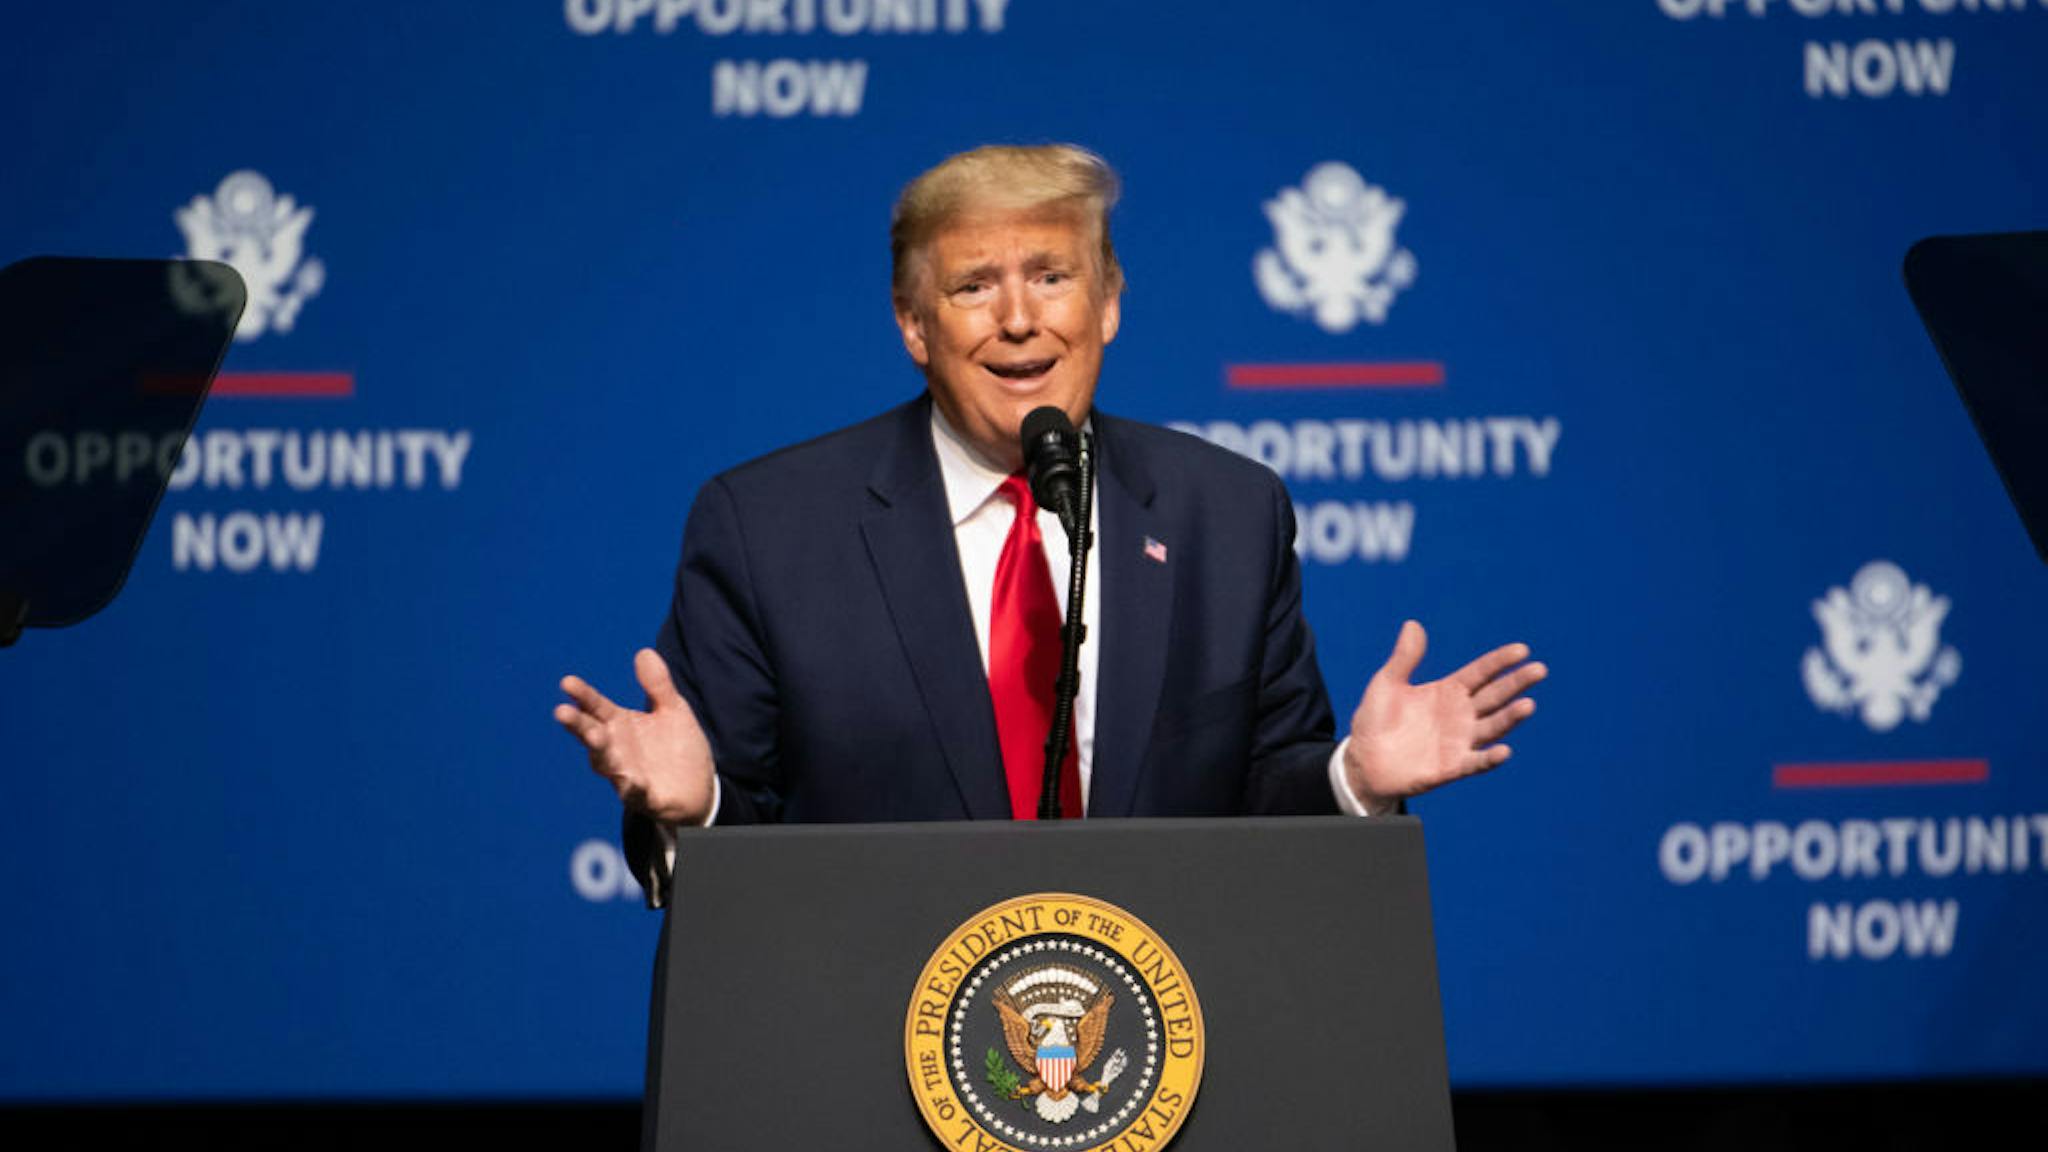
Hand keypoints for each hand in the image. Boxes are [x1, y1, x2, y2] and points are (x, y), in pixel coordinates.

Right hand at [554, 648, 715, 825]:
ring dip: (599, 750)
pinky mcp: (645, 796)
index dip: (582, 695)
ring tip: (594, 735)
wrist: (698, 788)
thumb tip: (644, 652)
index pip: (596, 707)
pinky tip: (634, 779)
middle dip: (578, 724)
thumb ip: (657, 685)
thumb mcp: (672, 710)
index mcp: (620, 724)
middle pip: (591, 735)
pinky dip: (633, 786)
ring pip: (606, 763)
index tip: (567, 682)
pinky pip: (636, 792)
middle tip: (562, 712)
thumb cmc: (677, 746)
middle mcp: (616, 749)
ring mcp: (627, 774)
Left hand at [1343, 620, 1544, 807]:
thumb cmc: (1375, 719)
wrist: (1362, 760)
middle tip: (1539, 669)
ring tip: (1528, 704)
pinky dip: (1490, 758)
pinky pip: (1475, 762)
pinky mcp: (1451, 766)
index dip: (1500, 661)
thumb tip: (1413, 624)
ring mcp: (1459, 741)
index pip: (1481, 673)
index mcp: (1449, 691)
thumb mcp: (1387, 683)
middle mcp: (1461, 715)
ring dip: (1511, 717)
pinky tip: (1504, 751)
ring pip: (1492, 726)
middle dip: (1517, 683)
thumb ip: (1404, 658)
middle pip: (1495, 696)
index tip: (1522, 650)